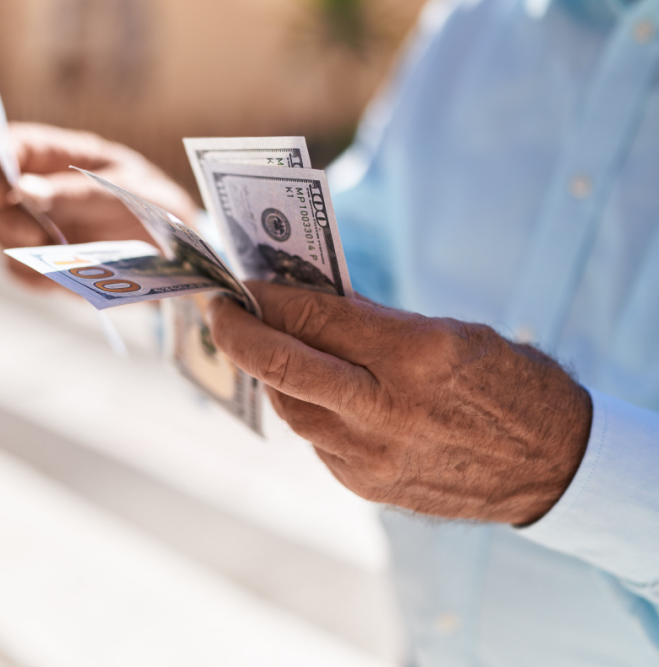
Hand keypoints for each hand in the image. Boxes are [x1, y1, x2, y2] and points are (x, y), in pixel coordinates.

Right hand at [0, 122, 197, 287]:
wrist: (182, 256)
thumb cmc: (158, 208)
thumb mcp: (129, 193)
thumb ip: (79, 191)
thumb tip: (24, 188)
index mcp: (64, 156)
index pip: (11, 146)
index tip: (5, 192)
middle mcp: (44, 190)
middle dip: (8, 222)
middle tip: (38, 240)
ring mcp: (42, 227)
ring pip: (2, 239)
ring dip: (22, 254)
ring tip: (63, 261)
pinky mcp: (48, 262)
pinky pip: (22, 274)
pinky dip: (38, 280)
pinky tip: (67, 279)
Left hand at [207, 281, 592, 524]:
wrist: (551, 467)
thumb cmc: (506, 383)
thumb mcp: (449, 333)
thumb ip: (372, 322)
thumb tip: (304, 303)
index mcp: (416, 356)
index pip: (313, 318)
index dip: (268, 296)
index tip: (245, 282)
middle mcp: (387, 410)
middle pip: (281, 367)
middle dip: (237, 332)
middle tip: (219, 309)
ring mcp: (373, 457)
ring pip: (290, 408)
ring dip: (270, 373)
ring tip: (263, 346)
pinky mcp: (367, 487)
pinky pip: (316, 440)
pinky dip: (306, 409)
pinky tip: (311, 391)